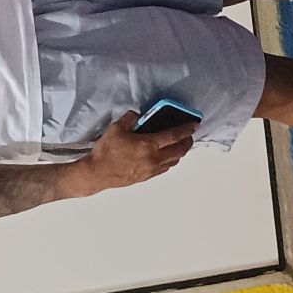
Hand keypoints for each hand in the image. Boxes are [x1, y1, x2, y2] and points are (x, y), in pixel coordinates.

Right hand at [77, 112, 194, 194]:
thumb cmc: (106, 151)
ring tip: (180, 145)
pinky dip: (170, 161)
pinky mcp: (147, 177)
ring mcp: (151, 170)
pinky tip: (167, 157)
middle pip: (179, 151)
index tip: (194, 125)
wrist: (98, 173)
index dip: (186, 129)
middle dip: (187, 142)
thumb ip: (130, 118)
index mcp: (148, 144)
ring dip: (180, 152)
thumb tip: (138, 115)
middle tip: (189, 135)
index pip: (174, 136)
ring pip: (174, 161)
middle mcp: (154, 158)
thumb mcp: (116, 128)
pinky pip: (165, 168)